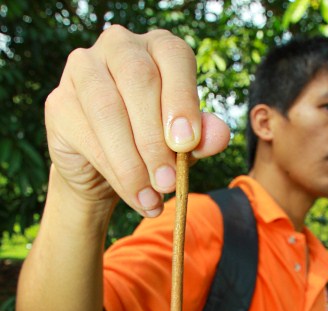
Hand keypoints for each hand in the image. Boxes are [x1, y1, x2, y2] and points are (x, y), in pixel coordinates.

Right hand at [45, 26, 229, 216]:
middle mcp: (119, 47)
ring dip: (132, 162)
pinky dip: (114, 172)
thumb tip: (219, 136)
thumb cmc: (152, 145)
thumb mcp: (183, 144)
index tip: (188, 144)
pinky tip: (134, 196)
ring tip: (152, 197)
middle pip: (139, 81)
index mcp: (158, 48)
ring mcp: (83, 70)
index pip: (173, 58)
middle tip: (168, 183)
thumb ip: (202, 137)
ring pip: (108, 109)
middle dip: (156, 140)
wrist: (106, 169)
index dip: (182, 100)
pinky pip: (86, 136)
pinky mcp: (59, 102)